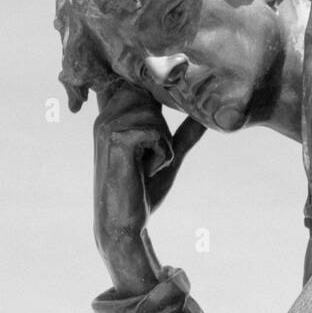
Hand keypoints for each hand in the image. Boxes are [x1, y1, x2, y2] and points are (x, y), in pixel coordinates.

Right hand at [94, 82, 206, 295]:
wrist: (123, 224)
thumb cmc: (143, 191)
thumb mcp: (169, 156)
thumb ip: (184, 134)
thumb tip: (205, 116)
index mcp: (113, 116)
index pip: (145, 88)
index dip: (160, 101)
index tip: (159, 118)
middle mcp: (106, 115)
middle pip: (154, 100)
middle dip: (162, 132)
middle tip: (147, 160)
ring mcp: (108, 125)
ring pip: (157, 119)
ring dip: (163, 147)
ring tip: (144, 168)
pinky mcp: (117, 137)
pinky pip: (158, 135)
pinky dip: (161, 156)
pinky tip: (144, 173)